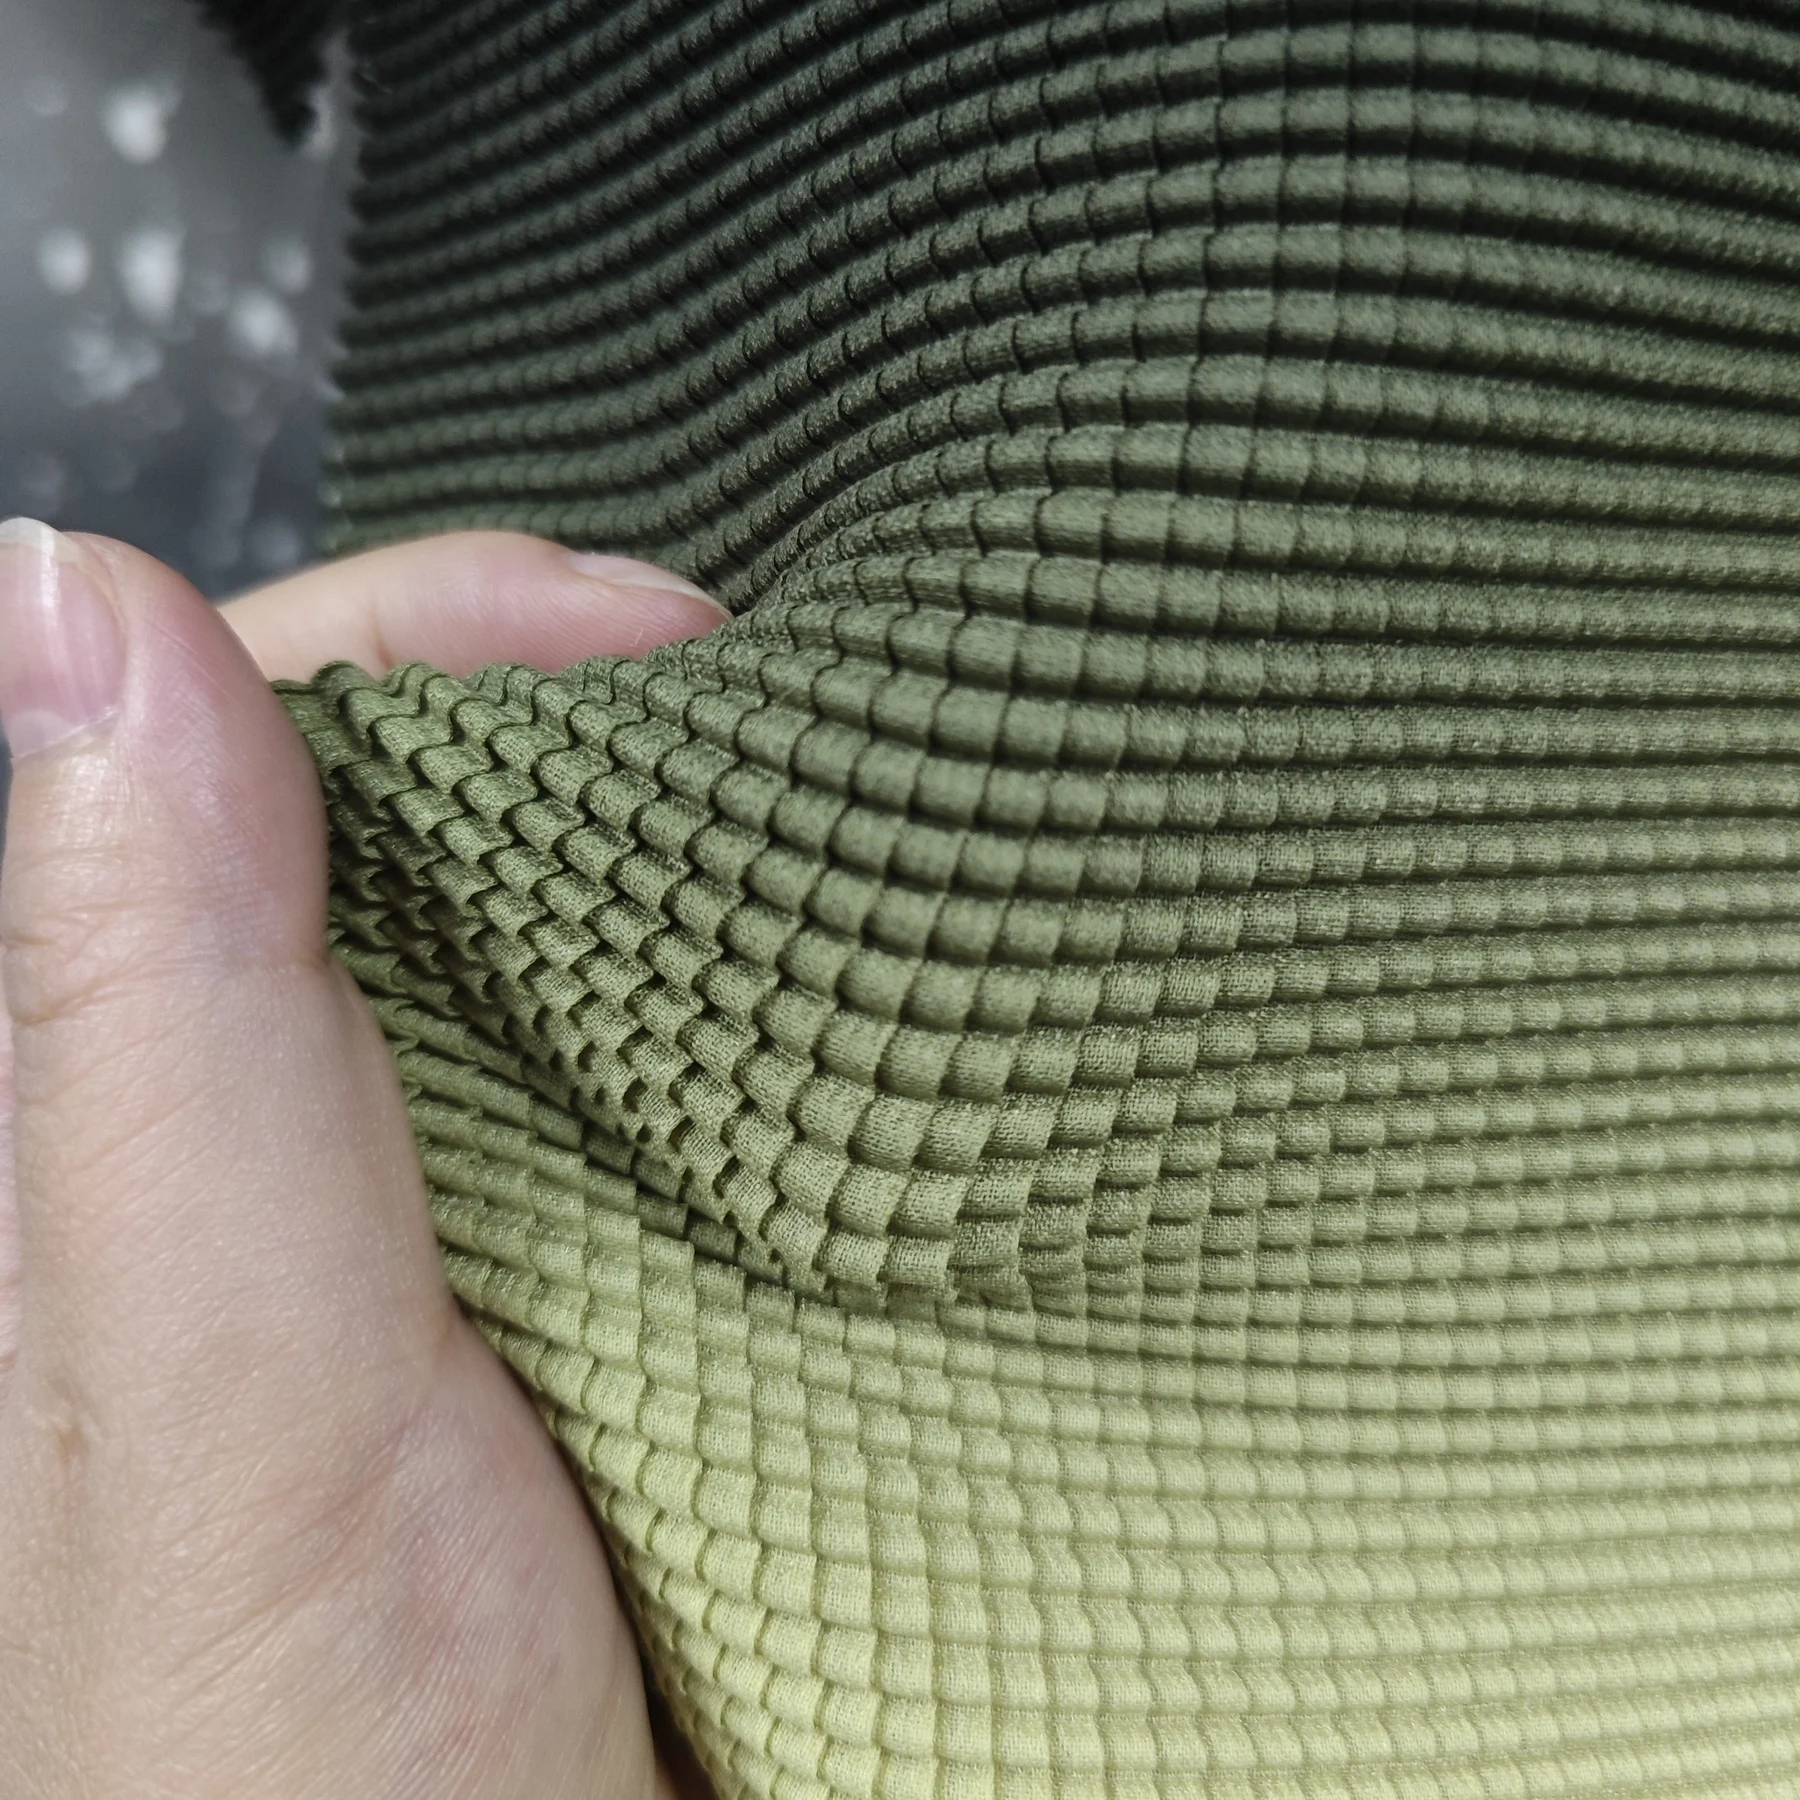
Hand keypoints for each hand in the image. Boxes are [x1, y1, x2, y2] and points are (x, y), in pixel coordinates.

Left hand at [0, 527, 725, 1798]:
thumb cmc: (328, 1791)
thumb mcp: (230, 1418)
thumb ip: (145, 1041)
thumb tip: (78, 615)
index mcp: (87, 1114)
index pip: (205, 730)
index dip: (423, 634)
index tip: (642, 640)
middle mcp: (228, 1128)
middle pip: (391, 794)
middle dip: (583, 714)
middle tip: (771, 709)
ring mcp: (407, 1192)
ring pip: (531, 912)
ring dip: (682, 851)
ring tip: (830, 828)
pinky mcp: (548, 1264)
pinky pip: (636, 1058)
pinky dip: (743, 1001)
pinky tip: (827, 1008)